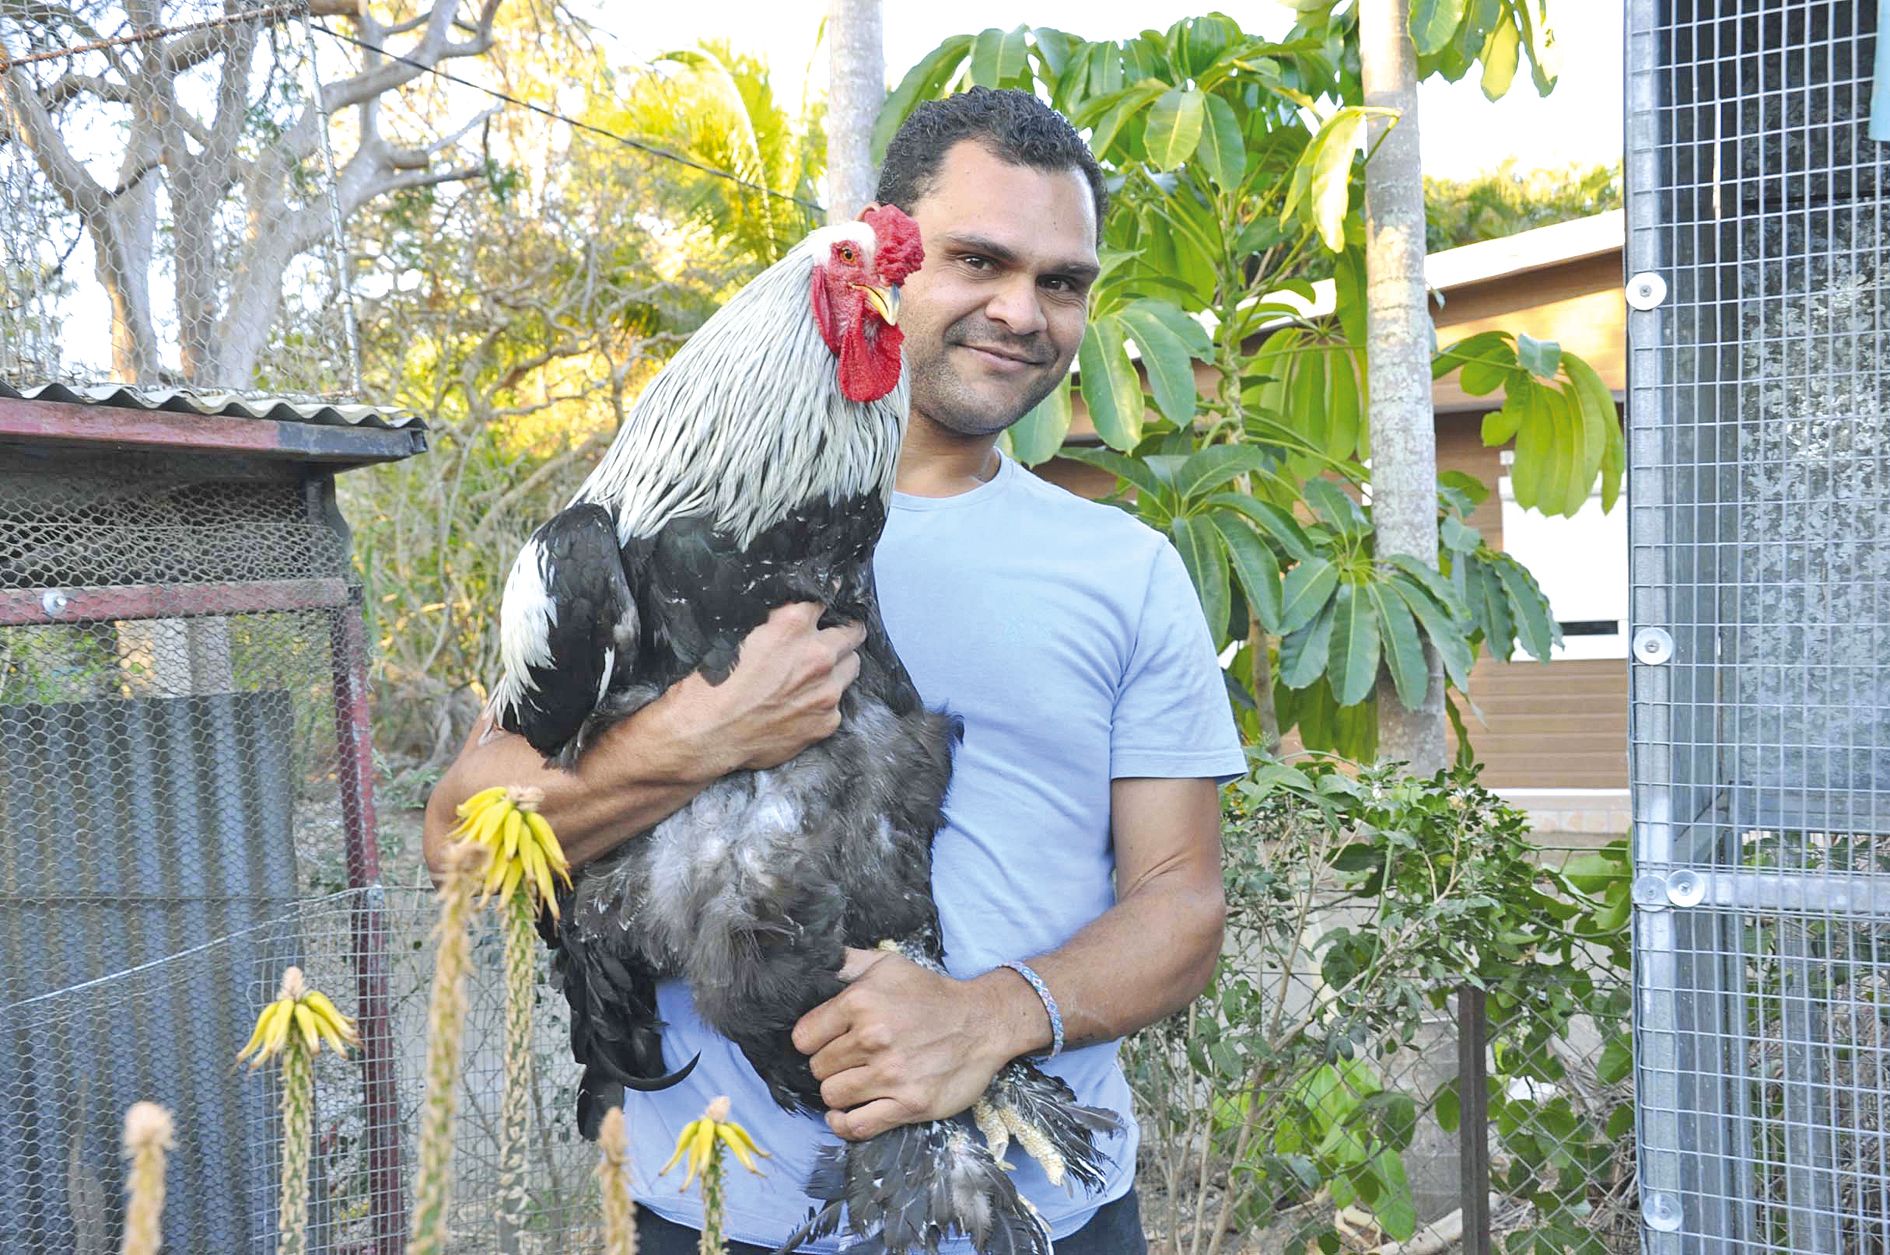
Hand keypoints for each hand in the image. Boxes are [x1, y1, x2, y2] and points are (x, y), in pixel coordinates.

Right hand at [655, 602, 864, 776]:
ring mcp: (826, 691)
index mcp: (792, 625)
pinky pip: (837, 704)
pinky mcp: (826, 722)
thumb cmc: (709, 685)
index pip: (825, 598)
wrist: (703, 736)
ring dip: (839, 666)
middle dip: (843, 632)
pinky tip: (802, 705)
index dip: (823, 602)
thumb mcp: (733, 634)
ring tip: (817, 674)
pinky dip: (824, 701)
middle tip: (833, 637)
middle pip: (852, 633)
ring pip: (851, 668)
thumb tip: (788, 611)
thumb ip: (771, 621)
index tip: (824, 606)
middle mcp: (817, 655)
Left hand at [791, 949, 1019, 1141]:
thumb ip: (846, 963)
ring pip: (832, 1096)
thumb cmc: (931, 994)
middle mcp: (872, 1038)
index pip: (803, 1037)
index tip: (827, 1041)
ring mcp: (891, 1075)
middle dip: (829, 1064)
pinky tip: (846, 1113)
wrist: (984, 1022)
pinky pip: (857, 1126)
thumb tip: (813, 965)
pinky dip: (845, 1124)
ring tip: (856, 1081)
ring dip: (840, 1091)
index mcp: (860, 1002)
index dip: (812, 1040)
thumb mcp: (888, 964)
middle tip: (850, 1059)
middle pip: (818, 1068)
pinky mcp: (909, 1104)